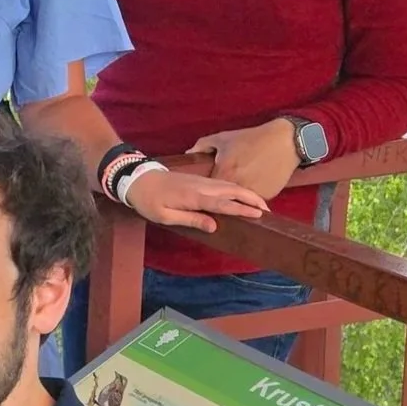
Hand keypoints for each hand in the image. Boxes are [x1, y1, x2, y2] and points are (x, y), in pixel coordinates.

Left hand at [122, 169, 269, 232]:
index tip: (259, 215)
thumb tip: (214, 226)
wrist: (138, 178)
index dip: (242, 209)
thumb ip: (191, 220)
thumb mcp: (165, 216)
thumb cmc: (148, 201)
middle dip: (252, 199)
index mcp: (194, 197)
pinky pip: (223, 184)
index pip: (223, 204)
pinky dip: (237, 189)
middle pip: (232, 191)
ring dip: (247, 194)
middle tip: (268, 212)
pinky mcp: (199, 180)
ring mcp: (201, 181)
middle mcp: (201, 187)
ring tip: (261, 205)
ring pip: (229, 185)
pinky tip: (242, 196)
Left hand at [186, 119, 302, 200]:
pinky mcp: (268, 195)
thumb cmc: (251, 138)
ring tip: (232, 204)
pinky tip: (248, 198)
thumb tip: (188, 154)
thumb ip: (201, 146)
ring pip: (239, 204)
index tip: (201, 196)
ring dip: (236, 203)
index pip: (208, 191)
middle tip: (215, 203)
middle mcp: (237, 185)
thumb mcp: (222, 138)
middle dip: (218, 202)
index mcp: (223, 173)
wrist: (284, 140)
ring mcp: (253, 192)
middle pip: (224, 200)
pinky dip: (251, 201)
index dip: (204, 195)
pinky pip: (254, 202)